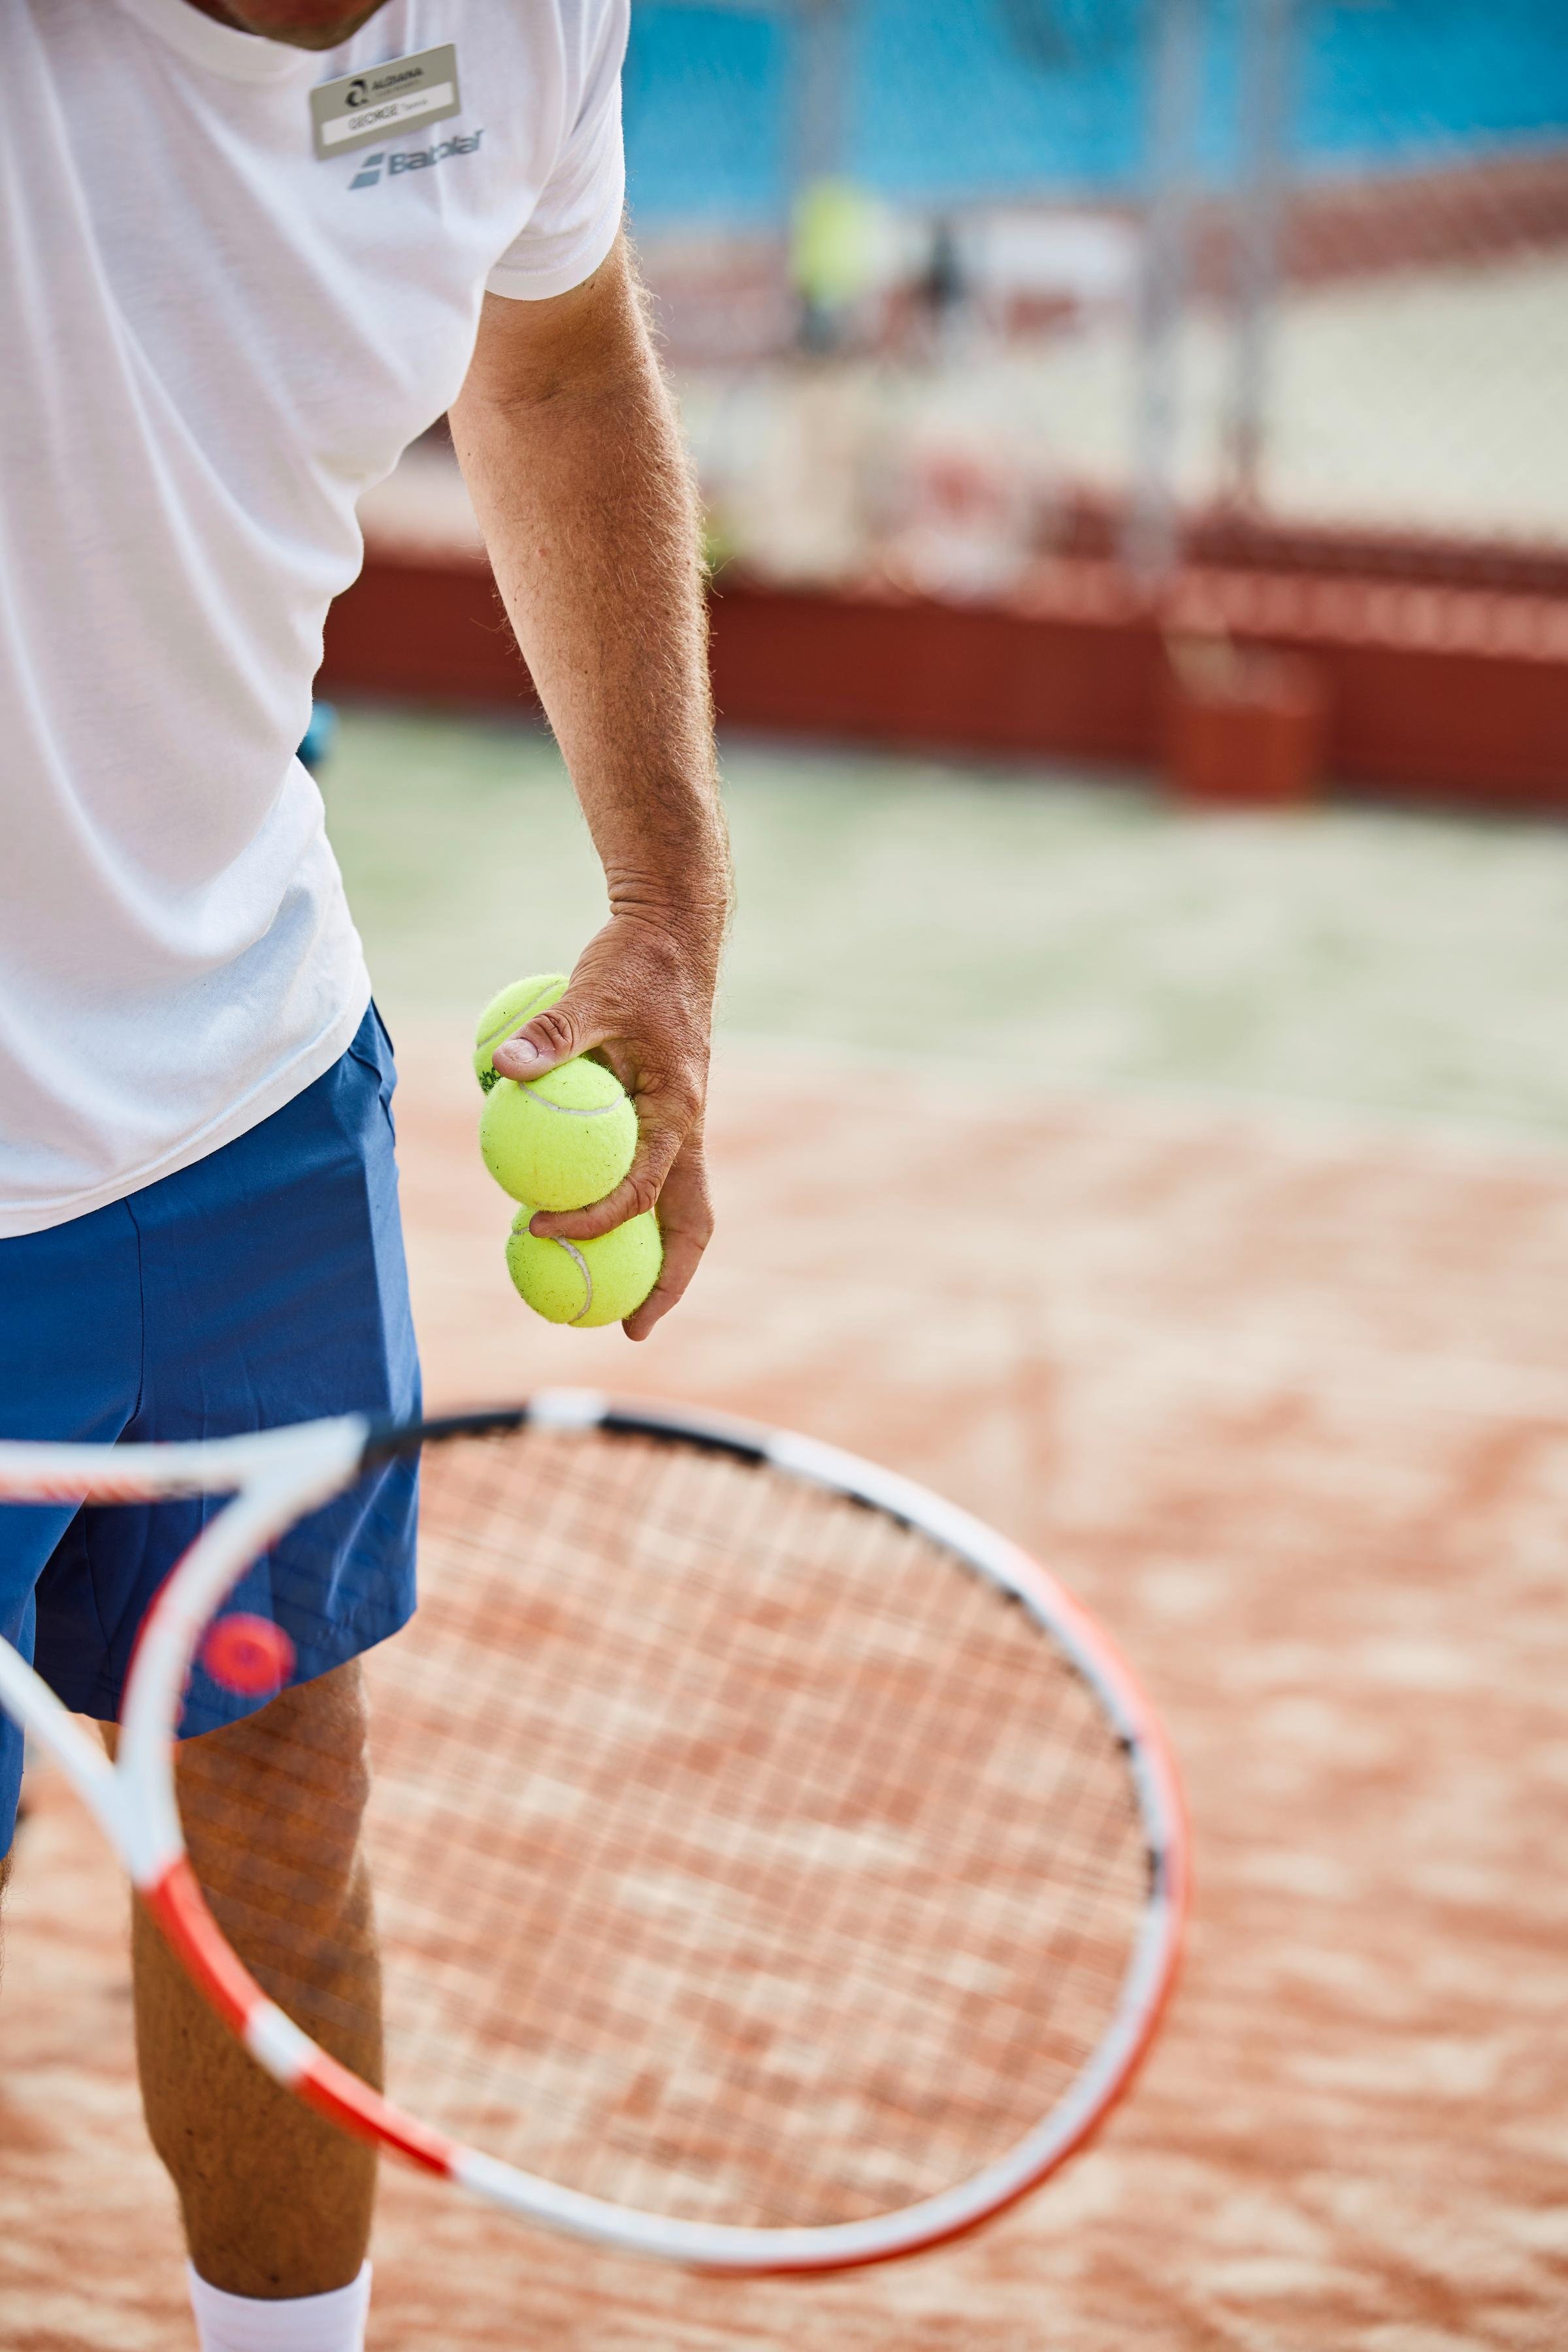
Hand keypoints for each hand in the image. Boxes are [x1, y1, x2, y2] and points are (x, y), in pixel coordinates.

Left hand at [490, 911, 718, 1338]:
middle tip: (630, 1329)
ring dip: (649, 1254)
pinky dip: (622, 1209)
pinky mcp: (660, 1115)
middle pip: (690, 1223)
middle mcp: (686, 1128)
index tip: (535, 1227)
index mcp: (678, 1111)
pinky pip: (645, 1176)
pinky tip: (574, 1219)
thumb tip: (503, 1065)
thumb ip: (549, 1034)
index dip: (592, 1220)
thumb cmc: (633, 963)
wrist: (672, 935)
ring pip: (674, 1207)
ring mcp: (678, 1125)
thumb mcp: (588, 993)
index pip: (639, 1189)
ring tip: (609, 1298)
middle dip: (668, 1281)